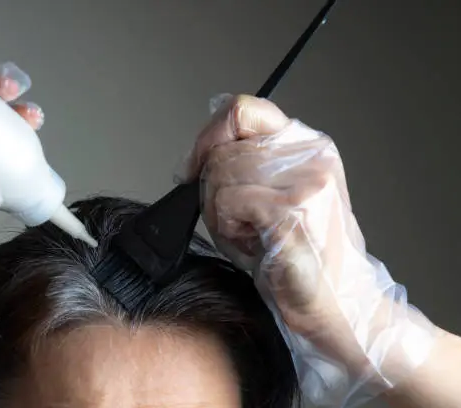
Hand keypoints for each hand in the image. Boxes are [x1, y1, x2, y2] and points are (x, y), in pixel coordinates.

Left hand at [186, 94, 434, 404]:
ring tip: (252, 233)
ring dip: (220, 212)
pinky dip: (228, 227)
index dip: (210, 136)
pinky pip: (229, 201)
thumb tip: (195, 155)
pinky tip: (254, 242)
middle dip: (212, 189)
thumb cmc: (295, 256)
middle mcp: (311, 153)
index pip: (242, 109)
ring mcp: (306, 179)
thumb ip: (236, 166)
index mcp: (305, 144)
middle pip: (224, 148)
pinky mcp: (295, 209)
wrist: (336, 303)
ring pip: (221, 174)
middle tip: (238, 221)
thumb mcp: (263, 197)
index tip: (197, 165)